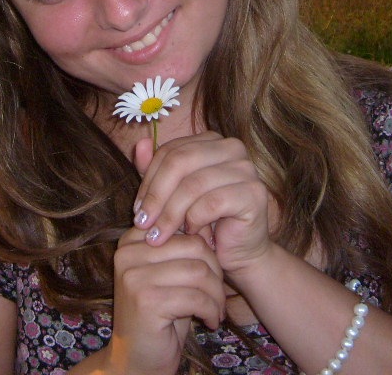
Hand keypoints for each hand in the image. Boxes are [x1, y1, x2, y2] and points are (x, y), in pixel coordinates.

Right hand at [108, 226, 225, 374]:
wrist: (137, 360)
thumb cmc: (160, 315)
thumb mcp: (168, 274)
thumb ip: (181, 247)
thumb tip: (211, 221)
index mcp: (131, 241)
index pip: (183, 227)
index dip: (207, 249)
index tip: (210, 273)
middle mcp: (127, 254)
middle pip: (194, 246)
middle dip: (216, 272)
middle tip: (218, 295)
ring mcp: (134, 277)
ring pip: (199, 271)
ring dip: (216, 295)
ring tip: (216, 309)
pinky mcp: (146, 301)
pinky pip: (196, 297)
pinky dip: (211, 310)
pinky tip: (210, 321)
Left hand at [132, 132, 272, 278]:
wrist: (239, 252)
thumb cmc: (204, 222)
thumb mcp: (172, 195)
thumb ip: (156, 170)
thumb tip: (140, 144)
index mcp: (212, 140)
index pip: (171, 151)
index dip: (148, 180)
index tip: (137, 210)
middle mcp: (232, 148)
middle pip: (180, 162)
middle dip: (156, 196)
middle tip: (143, 223)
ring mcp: (246, 168)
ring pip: (193, 184)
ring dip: (171, 214)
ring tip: (159, 235)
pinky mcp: (254, 193)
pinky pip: (212, 203)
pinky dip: (194, 220)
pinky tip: (191, 234)